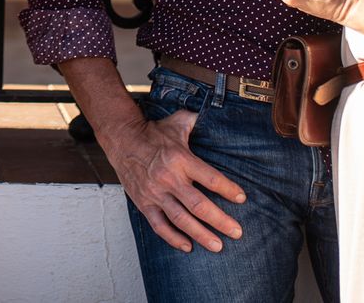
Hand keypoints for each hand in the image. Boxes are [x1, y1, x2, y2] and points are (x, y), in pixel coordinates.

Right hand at [101, 111, 245, 252]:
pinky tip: (188, 246)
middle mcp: (168, 178)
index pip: (210, 178)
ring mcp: (155, 193)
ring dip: (201, 235)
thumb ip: (198, 121)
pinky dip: (173, 238)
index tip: (242, 198)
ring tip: (218, 246)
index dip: (228, 189)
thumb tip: (216, 116)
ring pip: (181, 219)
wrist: (122, 139)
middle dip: (220, 221)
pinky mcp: (144, 203)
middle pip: (198, 205)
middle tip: (237, 232)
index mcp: (180, 158)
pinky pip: (159, 225)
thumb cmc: (154, 133)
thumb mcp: (177, 122)